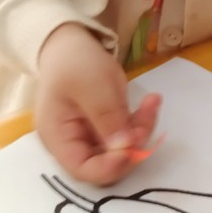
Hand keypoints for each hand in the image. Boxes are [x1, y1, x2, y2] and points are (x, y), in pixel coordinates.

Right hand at [35, 23, 160, 184]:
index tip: (131, 149)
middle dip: (132, 146)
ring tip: (152, 102)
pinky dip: (142, 122)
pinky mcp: (107, 127)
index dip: (109, 167)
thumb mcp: (91, 85)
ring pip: (123, 150)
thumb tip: (125, 147)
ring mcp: (91, 137)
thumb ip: (106, 117)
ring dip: (142, 130)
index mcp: (58, 138)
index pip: (82, 170)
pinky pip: (128, 135)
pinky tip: (151, 100)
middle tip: (147, 118)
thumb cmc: (74, 62)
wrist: (72, 43)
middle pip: (106, 163)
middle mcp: (73, 144)